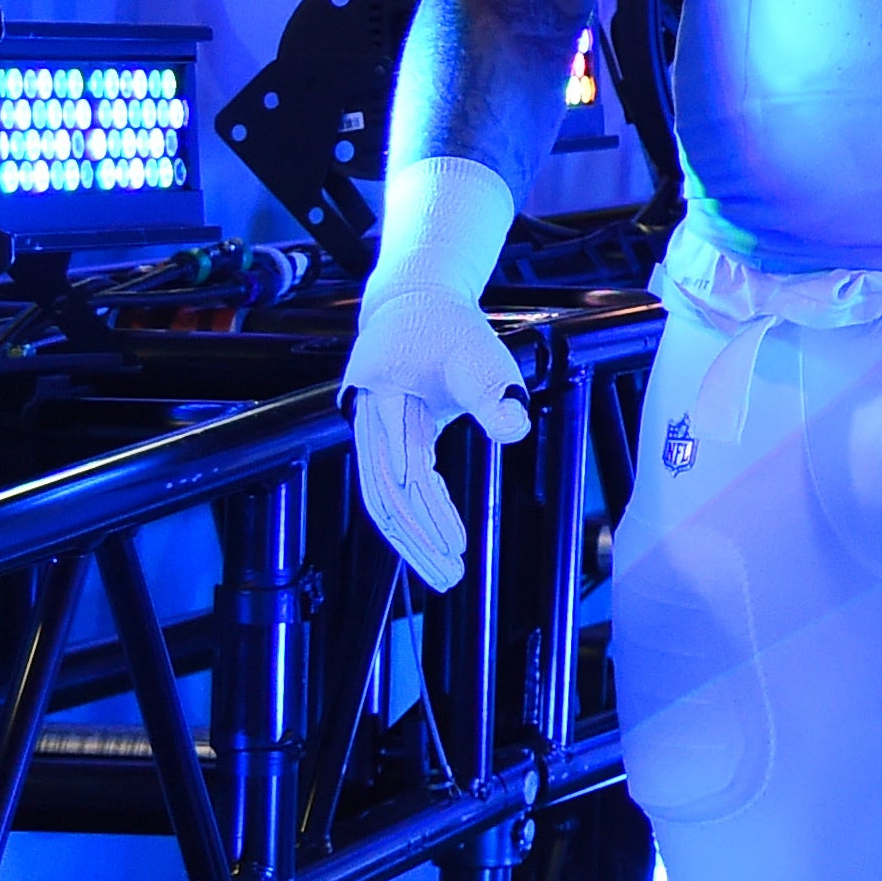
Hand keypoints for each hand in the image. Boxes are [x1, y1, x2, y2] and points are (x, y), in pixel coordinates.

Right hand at [341, 287, 529, 591]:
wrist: (414, 303)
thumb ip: (492, 392)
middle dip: (418, 541)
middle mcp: (367, 419)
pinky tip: (430, 542)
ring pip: (381, 499)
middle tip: (450, 577)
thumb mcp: (479, 353)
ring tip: (443, 572)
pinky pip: (386, 488)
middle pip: (386, 497)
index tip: (457, 545)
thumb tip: (514, 429)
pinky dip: (407, 517)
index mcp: (383, 396)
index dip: (431, 513)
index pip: (403, 472)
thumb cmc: (449, 329)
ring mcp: (368, 432)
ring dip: (410, 538)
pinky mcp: (378, 440)